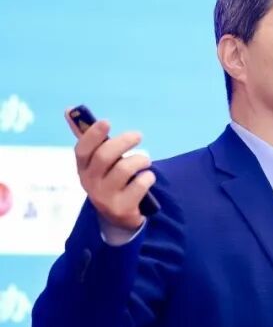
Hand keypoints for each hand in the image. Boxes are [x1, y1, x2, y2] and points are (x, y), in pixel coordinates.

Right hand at [66, 110, 154, 231]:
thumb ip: (90, 139)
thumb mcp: (98, 162)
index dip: (93, 134)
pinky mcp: (121, 208)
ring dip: (139, 160)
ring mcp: (104, 197)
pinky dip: (148, 178)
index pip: (82, 149)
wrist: (118, 217)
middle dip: (123, 142)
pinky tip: (148, 178)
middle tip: (138, 135)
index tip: (107, 122)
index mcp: (83, 168)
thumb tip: (69, 109)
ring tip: (146, 161)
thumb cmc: (110, 180)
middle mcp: (90, 183)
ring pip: (123, 169)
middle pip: (104, 156)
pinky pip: (139, 186)